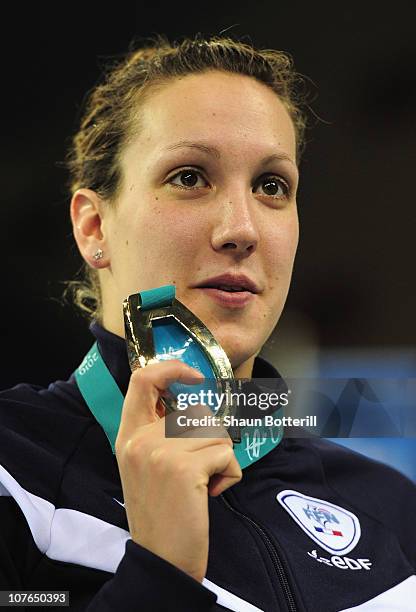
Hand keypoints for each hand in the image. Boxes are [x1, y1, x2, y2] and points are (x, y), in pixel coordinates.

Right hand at [115, 360, 241, 582]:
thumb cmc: (160, 512)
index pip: (142, 379)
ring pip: (216, 432)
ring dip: (220, 458)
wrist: (161, 558)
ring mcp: (160, 451)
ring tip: (202, 484)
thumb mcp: (143, 465)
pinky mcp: (184, 467)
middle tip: (198, 471)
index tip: (193, 376)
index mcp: (128, 435)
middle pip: (196, 412)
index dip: (171, 368)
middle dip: (210, 439)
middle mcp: (140, 438)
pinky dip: (229, 474)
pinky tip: (210, 494)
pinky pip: (227, 453)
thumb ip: (156, 432)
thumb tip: (192, 406)